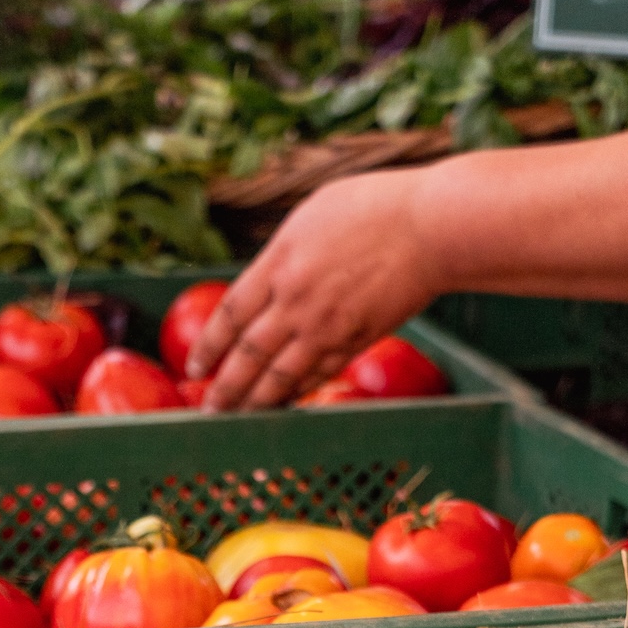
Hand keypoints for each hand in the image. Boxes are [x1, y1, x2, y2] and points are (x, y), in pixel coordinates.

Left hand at [189, 170, 439, 411]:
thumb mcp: (312, 214)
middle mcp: (295, 300)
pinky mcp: (356, 341)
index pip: (231, 314)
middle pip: (248, 355)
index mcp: (279, 262)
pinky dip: (298, 393)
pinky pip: (318, 375)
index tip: (196, 368)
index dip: (209, 346)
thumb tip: (266, 275)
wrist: (431, 227)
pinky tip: (285, 405)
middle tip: (209, 412)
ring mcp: (326, 325)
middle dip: (225, 388)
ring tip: (239, 421)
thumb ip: (284, 252)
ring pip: (280, 376)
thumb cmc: (376, 207)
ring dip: (256, 403)